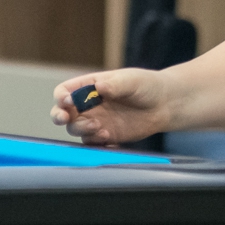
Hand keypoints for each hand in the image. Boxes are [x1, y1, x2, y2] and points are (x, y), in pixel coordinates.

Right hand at [52, 69, 175, 145]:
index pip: (65, 92)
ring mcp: (96, 121)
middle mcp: (88, 105)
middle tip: (65, 119)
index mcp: (89, 86)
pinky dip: (95, 143)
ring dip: (82, 130)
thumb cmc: (146, 86)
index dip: (61, 97)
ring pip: (76, 129)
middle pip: (63, 113)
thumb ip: (115, 84)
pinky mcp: (106, 136)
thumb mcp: (132, 80)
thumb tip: (100, 87)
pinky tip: (108, 138)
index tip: (68, 102)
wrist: (165, 104)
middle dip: (59, 116)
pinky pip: (92, 143)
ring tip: (101, 128)